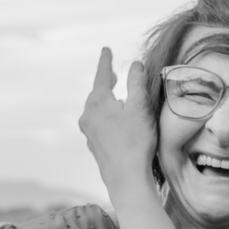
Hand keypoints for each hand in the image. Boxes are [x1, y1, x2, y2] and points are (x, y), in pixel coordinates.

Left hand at [78, 47, 158, 201]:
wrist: (126, 178)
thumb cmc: (136, 141)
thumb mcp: (140, 107)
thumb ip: (137, 82)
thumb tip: (135, 64)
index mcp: (97, 102)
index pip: (102, 74)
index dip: (106, 61)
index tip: (106, 49)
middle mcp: (88, 115)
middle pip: (96, 92)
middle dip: (105, 81)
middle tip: (111, 72)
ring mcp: (88, 132)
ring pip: (96, 109)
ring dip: (105, 100)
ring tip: (115, 96)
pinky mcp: (94, 146)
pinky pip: (98, 124)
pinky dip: (106, 116)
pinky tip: (114, 121)